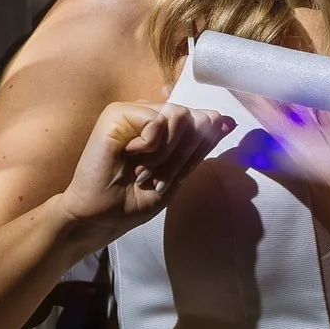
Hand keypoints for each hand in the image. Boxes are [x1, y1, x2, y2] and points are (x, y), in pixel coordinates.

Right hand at [57, 102, 234, 239]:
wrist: (101, 216)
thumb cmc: (133, 199)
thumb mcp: (178, 174)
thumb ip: (201, 147)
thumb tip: (228, 121)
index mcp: (167, 126)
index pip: (206, 120)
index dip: (198, 151)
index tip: (175, 177)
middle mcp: (152, 113)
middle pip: (196, 118)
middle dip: (183, 157)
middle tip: (158, 177)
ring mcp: (134, 112)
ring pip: (180, 116)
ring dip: (167, 154)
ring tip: (144, 170)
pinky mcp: (117, 114)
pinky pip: (157, 121)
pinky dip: (151, 147)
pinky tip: (130, 156)